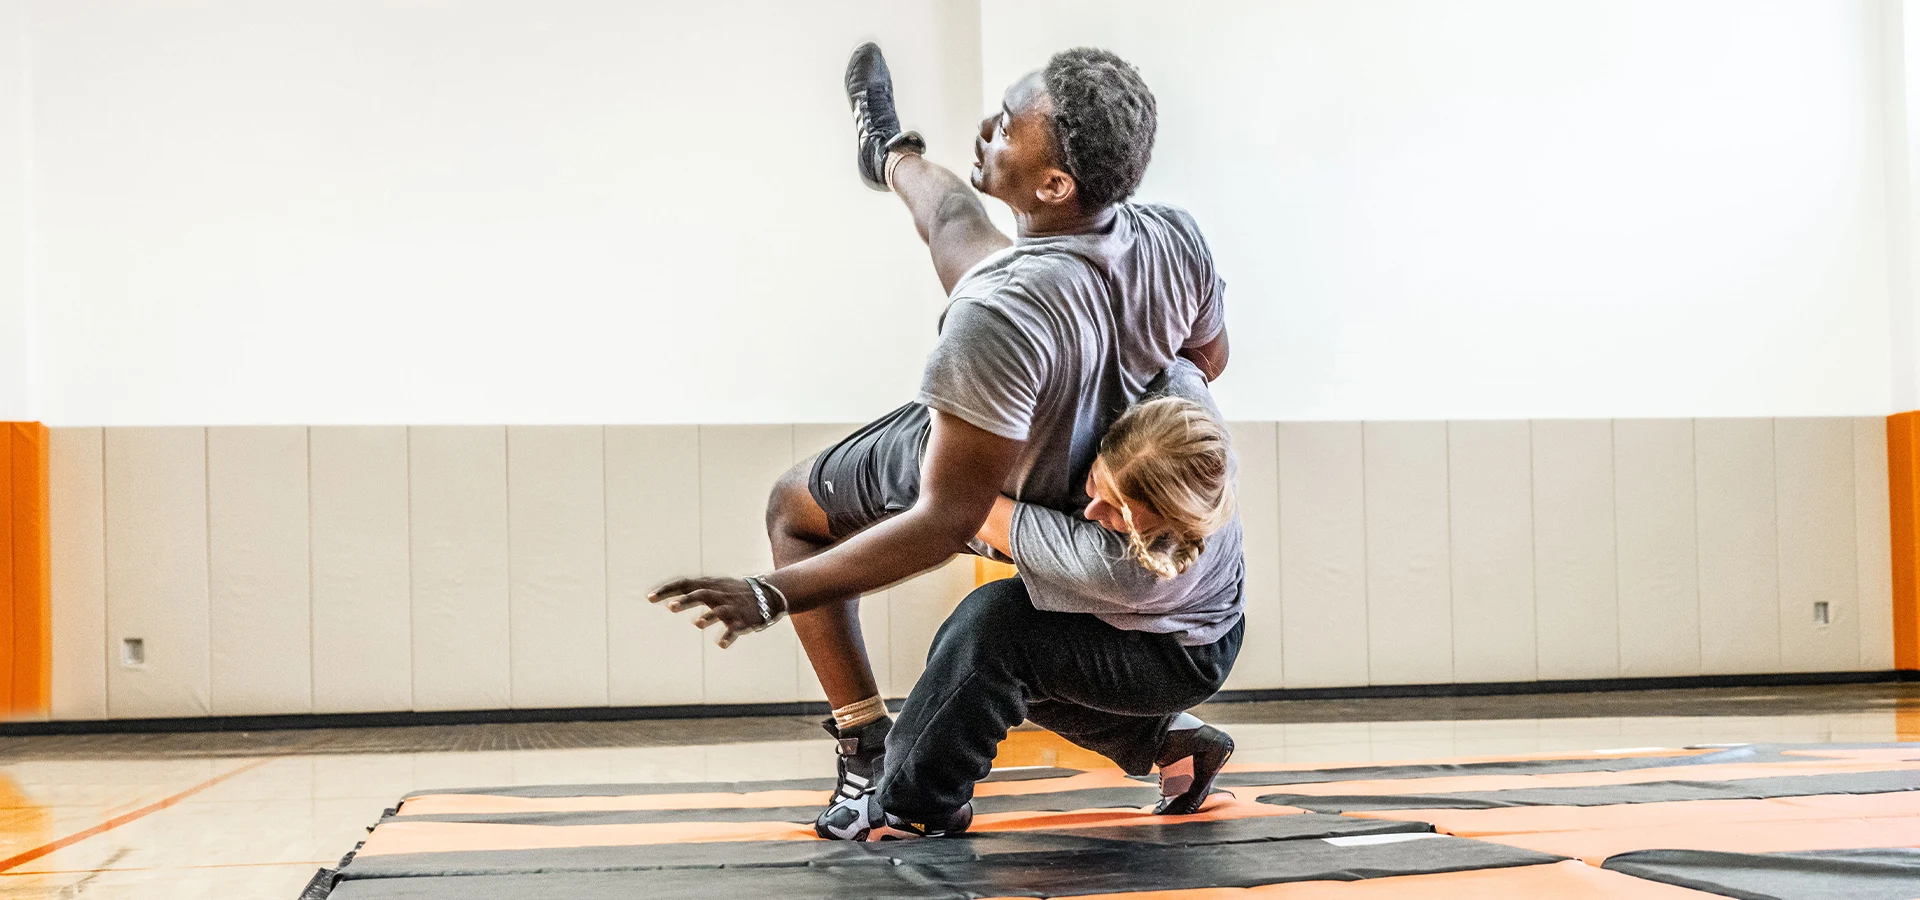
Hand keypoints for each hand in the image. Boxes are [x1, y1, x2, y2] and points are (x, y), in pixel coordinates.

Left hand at [649, 576, 775, 648]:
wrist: (766, 596)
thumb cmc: (733, 593)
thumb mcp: (714, 586)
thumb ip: (693, 589)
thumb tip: (669, 595)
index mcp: (710, 586)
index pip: (685, 584)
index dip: (668, 590)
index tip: (649, 597)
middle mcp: (719, 595)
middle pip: (701, 595)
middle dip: (686, 601)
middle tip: (670, 608)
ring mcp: (731, 608)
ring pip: (719, 611)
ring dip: (709, 617)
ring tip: (697, 624)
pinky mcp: (742, 621)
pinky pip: (735, 629)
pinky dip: (729, 635)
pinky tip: (721, 644)